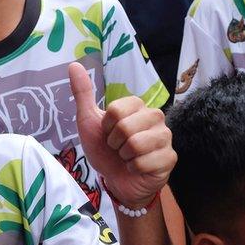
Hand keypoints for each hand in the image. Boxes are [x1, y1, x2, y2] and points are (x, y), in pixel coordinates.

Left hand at [69, 62, 175, 207]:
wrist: (116, 180)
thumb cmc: (105, 150)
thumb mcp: (89, 121)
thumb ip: (83, 93)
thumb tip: (74, 64)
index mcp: (138, 106)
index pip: (116, 110)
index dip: (106, 127)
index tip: (109, 134)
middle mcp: (156, 117)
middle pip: (126, 127)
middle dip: (114, 143)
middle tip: (118, 148)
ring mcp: (166, 138)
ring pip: (136, 145)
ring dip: (124, 156)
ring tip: (127, 157)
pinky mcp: (170, 158)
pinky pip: (145, 163)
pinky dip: (134, 169)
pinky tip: (137, 168)